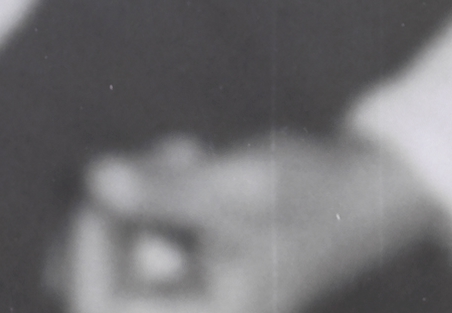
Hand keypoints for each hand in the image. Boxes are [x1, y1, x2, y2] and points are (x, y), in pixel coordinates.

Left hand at [51, 133, 442, 312]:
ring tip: (187, 154)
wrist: (366, 189)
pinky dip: (150, 193)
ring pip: (112, 249)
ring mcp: (189, 292)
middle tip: (144, 158)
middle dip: (104, 211)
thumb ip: (163, 190)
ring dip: (132, 193)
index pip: (101, 307)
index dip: (85, 243)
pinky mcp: (188, 264)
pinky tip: (191, 160)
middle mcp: (195, 312)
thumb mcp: (237, 188)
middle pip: (94, 280)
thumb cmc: (314, 193)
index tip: (101, 180)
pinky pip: (136, 232)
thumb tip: (91, 180)